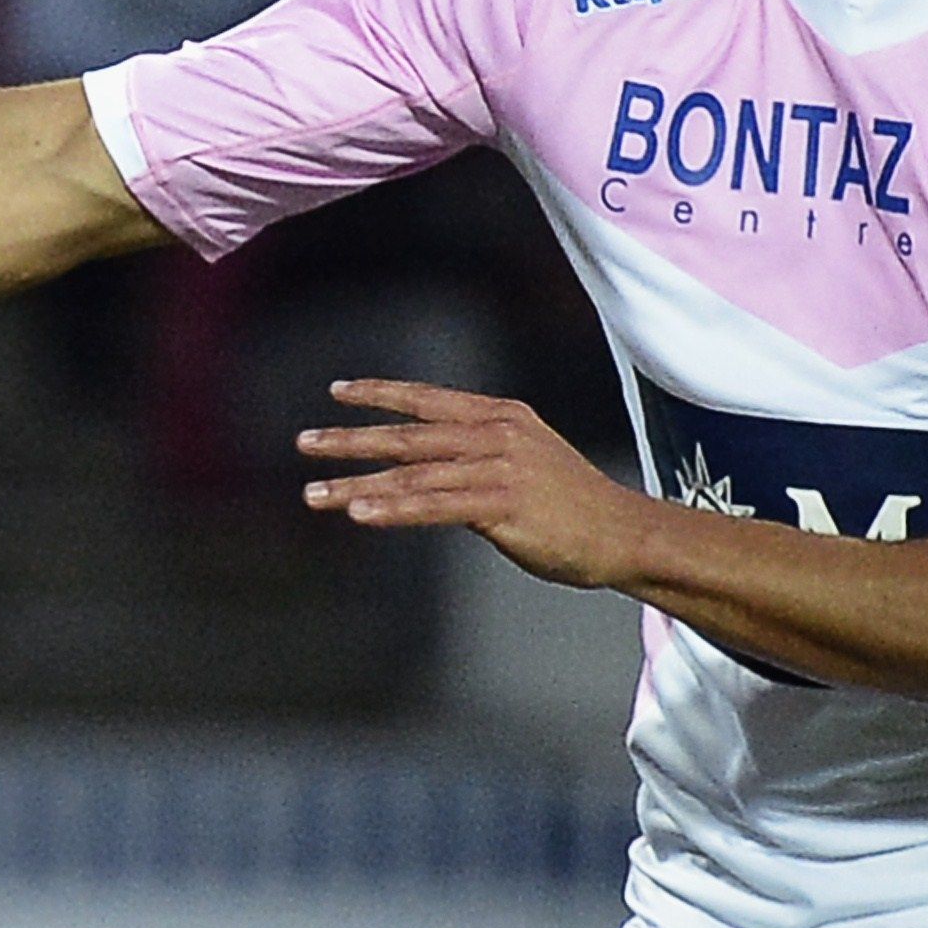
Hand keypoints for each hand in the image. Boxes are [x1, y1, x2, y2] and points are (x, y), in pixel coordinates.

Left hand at [296, 378, 653, 588]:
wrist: (623, 534)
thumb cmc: (573, 503)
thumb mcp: (525, 459)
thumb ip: (477, 454)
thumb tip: (428, 465)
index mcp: (500, 416)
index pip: (427, 400)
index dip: (380, 394)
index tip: (338, 392)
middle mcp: (496, 435)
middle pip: (408, 435)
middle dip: (351, 440)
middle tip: (304, 443)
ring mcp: (499, 469)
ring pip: (413, 475)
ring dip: (358, 484)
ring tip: (314, 494)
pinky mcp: (503, 506)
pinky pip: (435, 507)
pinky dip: (393, 509)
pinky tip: (360, 513)